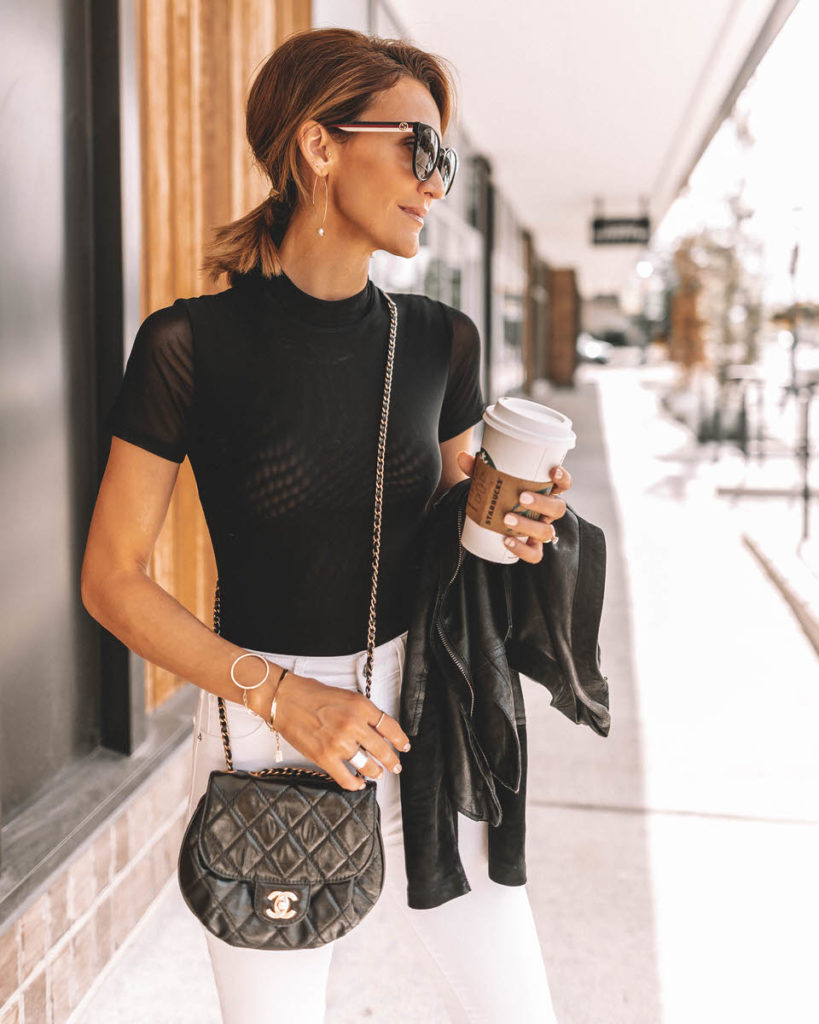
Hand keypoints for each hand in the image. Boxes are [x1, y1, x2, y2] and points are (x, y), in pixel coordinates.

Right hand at [250, 672, 410, 790]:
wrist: (285, 699)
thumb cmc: (311, 694)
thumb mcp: (346, 696)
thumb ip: (362, 712)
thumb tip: (377, 728)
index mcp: (360, 706)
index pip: (390, 726)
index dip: (400, 739)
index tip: (403, 746)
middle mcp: (353, 725)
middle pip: (382, 749)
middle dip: (392, 761)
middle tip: (396, 766)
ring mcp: (339, 743)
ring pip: (367, 765)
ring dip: (375, 772)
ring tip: (378, 773)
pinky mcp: (325, 757)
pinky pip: (346, 778)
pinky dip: (355, 783)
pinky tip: (359, 782)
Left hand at [456, 451, 572, 564]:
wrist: (491, 519)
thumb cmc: (498, 494)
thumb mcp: (490, 480)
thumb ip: (478, 469)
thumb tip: (462, 457)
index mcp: (545, 492)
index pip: (563, 484)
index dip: (563, 478)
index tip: (552, 470)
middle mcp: (547, 512)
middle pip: (557, 508)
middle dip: (542, 502)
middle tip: (522, 497)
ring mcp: (541, 531)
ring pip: (547, 532)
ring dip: (529, 525)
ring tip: (507, 518)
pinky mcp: (531, 548)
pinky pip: (534, 554)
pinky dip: (522, 549)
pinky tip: (506, 541)